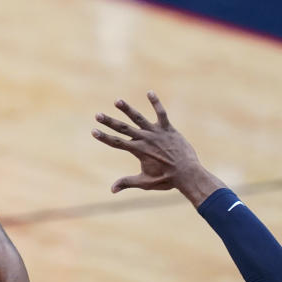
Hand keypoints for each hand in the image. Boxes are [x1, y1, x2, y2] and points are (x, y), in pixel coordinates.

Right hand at [92, 92, 218, 200]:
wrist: (188, 173)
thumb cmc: (167, 179)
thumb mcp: (145, 182)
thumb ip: (127, 183)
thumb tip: (112, 190)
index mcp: (138, 151)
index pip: (117, 142)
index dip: (104, 137)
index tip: (93, 131)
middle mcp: (145, 139)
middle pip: (123, 128)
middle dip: (109, 121)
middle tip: (97, 115)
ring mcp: (157, 133)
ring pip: (139, 118)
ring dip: (127, 109)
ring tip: (117, 101)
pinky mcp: (168, 129)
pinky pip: (161, 113)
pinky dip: (156, 103)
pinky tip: (150, 92)